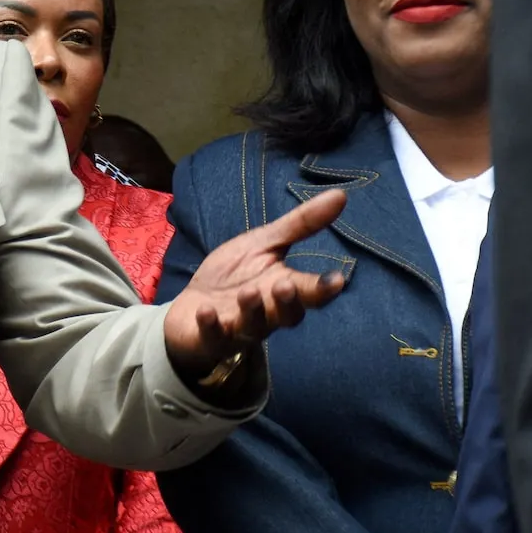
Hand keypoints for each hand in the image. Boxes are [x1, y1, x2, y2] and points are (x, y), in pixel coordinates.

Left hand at [164, 188, 347, 390]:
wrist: (191, 306)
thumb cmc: (234, 276)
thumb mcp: (264, 243)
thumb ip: (301, 225)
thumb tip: (340, 195)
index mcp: (283, 288)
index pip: (310, 292)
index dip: (323, 289)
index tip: (337, 280)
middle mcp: (267, 313)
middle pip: (287, 315)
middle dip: (288, 302)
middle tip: (285, 285)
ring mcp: (239, 327)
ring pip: (253, 327)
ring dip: (251, 311)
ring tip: (247, 292)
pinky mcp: (211, 337)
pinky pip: (213, 336)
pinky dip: (210, 326)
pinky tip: (206, 311)